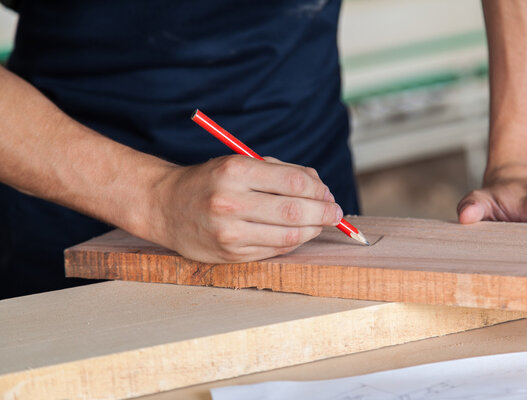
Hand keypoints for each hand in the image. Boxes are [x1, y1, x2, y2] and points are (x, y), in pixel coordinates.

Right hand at [149, 155, 341, 262]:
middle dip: (323, 213)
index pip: (293, 183)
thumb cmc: (209, 181)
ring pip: (288, 236)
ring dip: (312, 230)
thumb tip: (320, 188)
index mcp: (235, 172)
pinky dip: (292, 242)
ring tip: (318, 223)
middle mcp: (230, 202)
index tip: (328, 194)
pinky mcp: (229, 254)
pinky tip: (296, 234)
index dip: (319, 190)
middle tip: (334, 213)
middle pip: (295, 211)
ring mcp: (229, 232)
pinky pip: (274, 250)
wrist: (165, 206)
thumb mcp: (240, 163)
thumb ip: (280, 172)